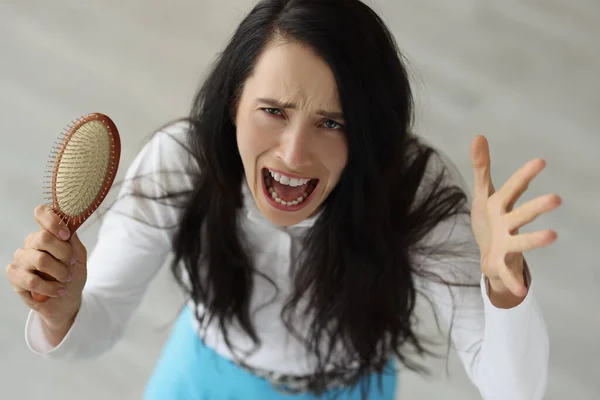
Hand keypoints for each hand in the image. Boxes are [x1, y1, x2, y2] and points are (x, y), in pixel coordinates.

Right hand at [6, 205, 86, 329]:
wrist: (67, 300)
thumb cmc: (72, 275)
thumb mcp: (79, 256)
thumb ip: (72, 240)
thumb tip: (68, 224)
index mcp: (48, 233)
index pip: (41, 213)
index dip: (53, 221)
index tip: (66, 235)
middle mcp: (32, 243)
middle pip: (42, 237)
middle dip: (64, 253)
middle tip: (70, 264)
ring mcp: (21, 258)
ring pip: (40, 260)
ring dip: (60, 272)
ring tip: (66, 279)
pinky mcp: (15, 276)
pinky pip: (32, 280)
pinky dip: (50, 287)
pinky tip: (58, 290)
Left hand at [470, 135, 560, 297]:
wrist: (489, 252)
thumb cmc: (489, 218)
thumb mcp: (482, 193)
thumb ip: (482, 167)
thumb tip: (479, 136)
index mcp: (500, 205)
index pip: (512, 188)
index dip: (524, 175)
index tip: (541, 161)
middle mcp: (508, 223)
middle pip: (522, 214)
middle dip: (536, 207)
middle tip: (556, 199)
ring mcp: (506, 243)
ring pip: (521, 241)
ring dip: (535, 240)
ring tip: (553, 236)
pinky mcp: (498, 262)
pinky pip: (505, 273)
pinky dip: (511, 281)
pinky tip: (521, 291)